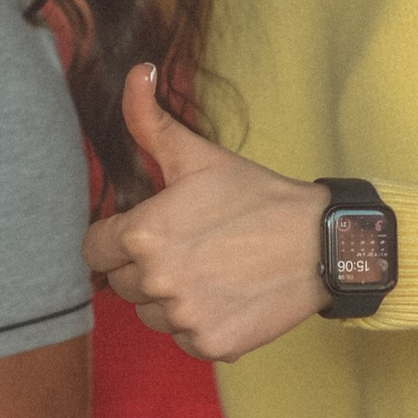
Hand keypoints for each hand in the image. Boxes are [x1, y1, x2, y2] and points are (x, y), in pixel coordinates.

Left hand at [81, 66, 328, 360]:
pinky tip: (229, 296)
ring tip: (212, 271)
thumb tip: (134, 72)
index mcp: (144, 233)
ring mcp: (185, 316)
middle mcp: (158, 280)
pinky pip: (184, 339)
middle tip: (192, 247)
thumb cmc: (256, 196)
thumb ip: (151, 121)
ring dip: (172, 298)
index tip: (150, 231)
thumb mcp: (200, 156)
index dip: (118, 239)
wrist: (323, 243)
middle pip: (122, 284)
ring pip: (152, 314)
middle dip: (147, 267)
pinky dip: (201, 324)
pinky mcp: (211, 345)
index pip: (94, 249)